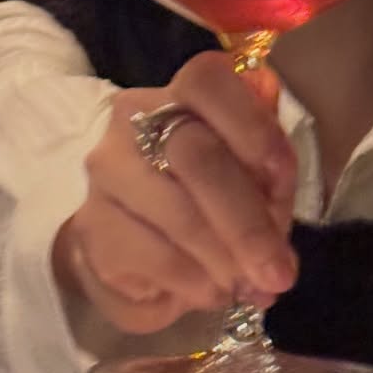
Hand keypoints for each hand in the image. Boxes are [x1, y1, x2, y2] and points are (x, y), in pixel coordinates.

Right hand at [54, 53, 299, 335]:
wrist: (135, 250)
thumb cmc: (208, 202)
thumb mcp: (253, 180)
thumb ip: (270, 177)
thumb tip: (275, 201)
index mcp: (182, 95)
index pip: (208, 82)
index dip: (251, 124)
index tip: (280, 174)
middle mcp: (134, 122)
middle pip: (197, 156)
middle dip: (247, 222)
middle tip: (279, 271)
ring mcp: (106, 173)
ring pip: (178, 214)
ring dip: (225, 260)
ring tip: (250, 286)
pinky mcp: (92, 227)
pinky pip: (154, 258)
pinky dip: (195, 282)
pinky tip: (210, 290)